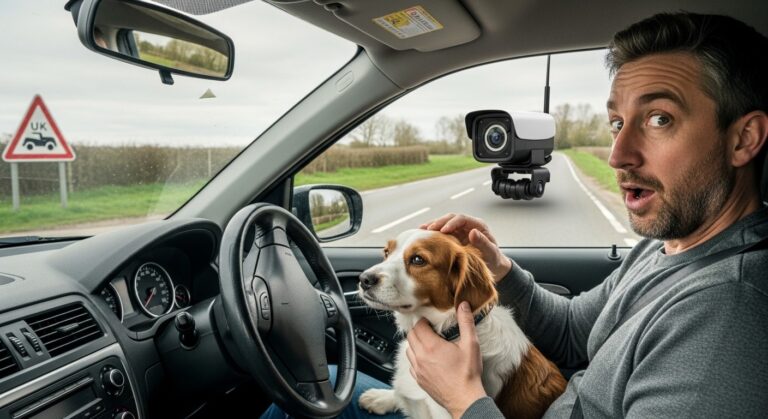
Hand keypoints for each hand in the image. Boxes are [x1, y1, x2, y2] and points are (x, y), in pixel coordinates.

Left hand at [406, 302, 487, 418]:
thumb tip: (463, 305)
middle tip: (430, 330)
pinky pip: (411, 364)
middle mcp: (421, 357)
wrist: (464, 399)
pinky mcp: (419, 379)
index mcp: (431, 346)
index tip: (431, 321)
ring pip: (408, 350)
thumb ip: (466, 322)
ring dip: (415, 343)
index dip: (424, 321)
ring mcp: (418, 370)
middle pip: (410, 336)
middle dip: (418, 330)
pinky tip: (426, 359)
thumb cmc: (468, 374)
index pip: (418, 326)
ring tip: (428, 343)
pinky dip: (415, 358)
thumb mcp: (470, 344)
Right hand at [420, 213, 511, 281]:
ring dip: (433, 226)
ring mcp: (460, 231)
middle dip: (439, 223)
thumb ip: (483, 243)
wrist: (493, 268)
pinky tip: (422, 235)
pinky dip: (433, 233)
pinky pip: (441, 233)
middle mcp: (467, 226)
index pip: (462, 219)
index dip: (452, 223)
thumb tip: (472, 232)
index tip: (443, 230)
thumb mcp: (491, 253)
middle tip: (428, 230)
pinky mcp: (453, 238)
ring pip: (444, 224)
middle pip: (451, 218)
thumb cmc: (494, 260)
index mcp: (478, 225)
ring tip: (421, 230)